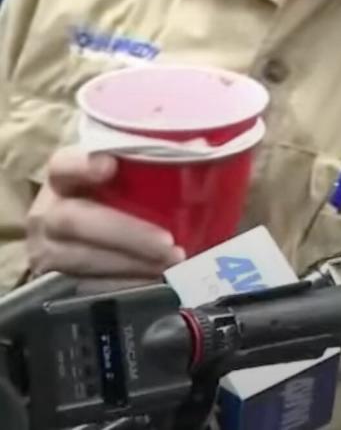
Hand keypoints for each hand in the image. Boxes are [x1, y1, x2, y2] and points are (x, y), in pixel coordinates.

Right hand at [26, 146, 185, 278]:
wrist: (82, 233)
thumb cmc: (114, 193)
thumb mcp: (124, 173)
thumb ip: (149, 160)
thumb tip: (201, 146)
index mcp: (63, 176)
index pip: (63, 164)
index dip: (82, 165)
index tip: (110, 165)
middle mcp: (47, 212)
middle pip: (75, 220)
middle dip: (127, 234)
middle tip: (169, 243)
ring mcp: (46, 250)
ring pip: (81, 259)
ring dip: (131, 263)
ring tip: (170, 262)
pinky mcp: (55, 281)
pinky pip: (87, 286)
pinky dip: (124, 283)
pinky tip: (153, 279)